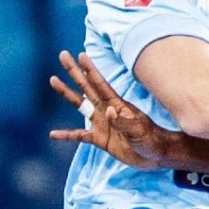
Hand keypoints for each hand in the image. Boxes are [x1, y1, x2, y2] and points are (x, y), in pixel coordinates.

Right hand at [48, 51, 174, 169]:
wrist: (155, 154)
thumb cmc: (150, 138)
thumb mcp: (138, 130)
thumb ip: (122, 121)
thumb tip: (108, 111)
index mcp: (117, 104)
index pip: (100, 83)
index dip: (90, 69)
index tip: (80, 54)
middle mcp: (106, 110)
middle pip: (86, 87)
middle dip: (74, 71)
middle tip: (63, 55)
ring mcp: (102, 123)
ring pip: (79, 105)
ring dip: (66, 93)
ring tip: (53, 80)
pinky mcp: (100, 139)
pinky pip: (79, 136)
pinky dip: (66, 135)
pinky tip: (53, 134)